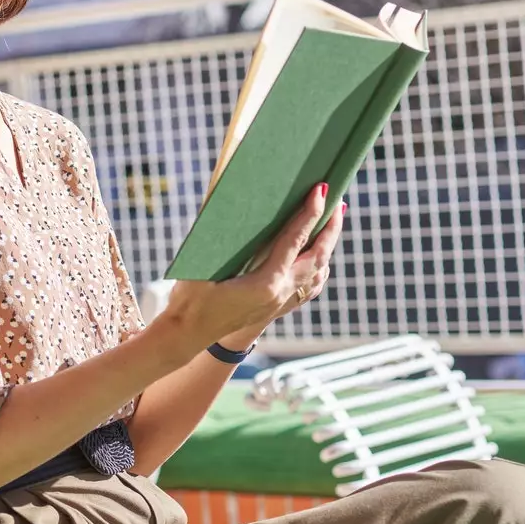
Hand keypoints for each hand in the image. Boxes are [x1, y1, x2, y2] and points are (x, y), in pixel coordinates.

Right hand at [161, 182, 345, 349]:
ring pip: (317, 272)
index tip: (320, 189)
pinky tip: (320, 261)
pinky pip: (308, 287)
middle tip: (337, 201)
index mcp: (265, 282)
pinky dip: (319, 269)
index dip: (309, 212)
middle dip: (330, 227)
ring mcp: (280, 302)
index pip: (295, 240)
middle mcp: (279, 293)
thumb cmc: (190, 298)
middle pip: (317, 256)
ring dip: (327, 246)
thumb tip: (229, 197)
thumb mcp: (202, 263)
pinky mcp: (276, 308)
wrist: (187, 334)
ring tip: (332, 223)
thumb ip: (219, 233)